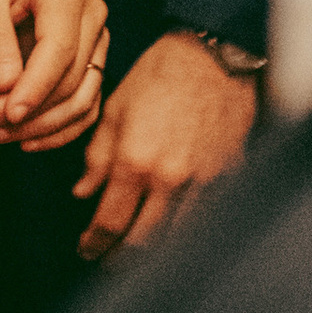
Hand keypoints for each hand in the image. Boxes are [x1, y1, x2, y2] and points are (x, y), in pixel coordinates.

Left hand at [0, 0, 109, 144]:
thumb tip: (3, 86)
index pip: (59, 50)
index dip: (34, 88)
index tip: (6, 114)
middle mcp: (92, 14)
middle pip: (71, 78)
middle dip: (28, 110)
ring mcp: (97, 38)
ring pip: (83, 97)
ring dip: (42, 125)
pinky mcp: (91, 58)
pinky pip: (85, 103)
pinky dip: (60, 127)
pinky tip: (27, 139)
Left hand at [74, 28, 258, 257]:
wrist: (211, 56)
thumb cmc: (159, 75)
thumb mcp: (114, 110)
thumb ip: (97, 157)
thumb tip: (84, 193)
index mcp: (135, 161)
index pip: (110, 222)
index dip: (94, 243)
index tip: (86, 249)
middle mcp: (170, 180)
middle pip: (143, 241)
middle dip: (121, 255)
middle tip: (108, 256)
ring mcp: (204, 182)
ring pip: (176, 237)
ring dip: (154, 248)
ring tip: (136, 248)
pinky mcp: (228, 178)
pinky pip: (205, 218)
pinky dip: (186, 228)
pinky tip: (173, 225)